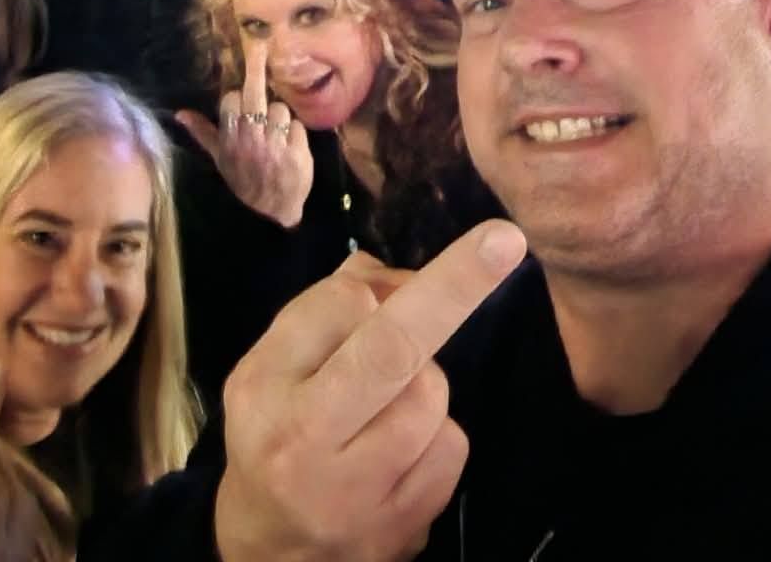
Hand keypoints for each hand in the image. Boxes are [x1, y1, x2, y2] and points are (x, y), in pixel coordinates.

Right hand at [177, 40, 312, 228]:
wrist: (274, 214)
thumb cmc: (246, 182)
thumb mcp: (221, 161)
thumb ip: (203, 134)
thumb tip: (180, 113)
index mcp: (230, 142)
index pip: (231, 102)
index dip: (236, 97)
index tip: (239, 101)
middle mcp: (251, 142)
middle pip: (254, 96)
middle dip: (256, 68)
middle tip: (259, 45)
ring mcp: (274, 148)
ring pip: (280, 109)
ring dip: (280, 118)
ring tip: (276, 136)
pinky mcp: (298, 153)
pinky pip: (297, 125)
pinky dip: (295, 133)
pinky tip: (290, 147)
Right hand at [215, 221, 527, 561]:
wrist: (272, 552)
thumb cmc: (273, 434)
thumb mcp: (269, 366)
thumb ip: (320, 314)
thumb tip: (385, 272)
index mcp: (265, 387)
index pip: (339, 306)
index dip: (372, 286)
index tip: (382, 281)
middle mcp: (307, 439)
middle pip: (393, 347)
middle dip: (453, 287)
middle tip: (504, 240)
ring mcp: (359, 491)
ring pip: (431, 394)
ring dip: (422, 380)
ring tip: (385, 402)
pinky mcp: (405, 526)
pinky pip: (451, 444)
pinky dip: (436, 431)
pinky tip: (401, 447)